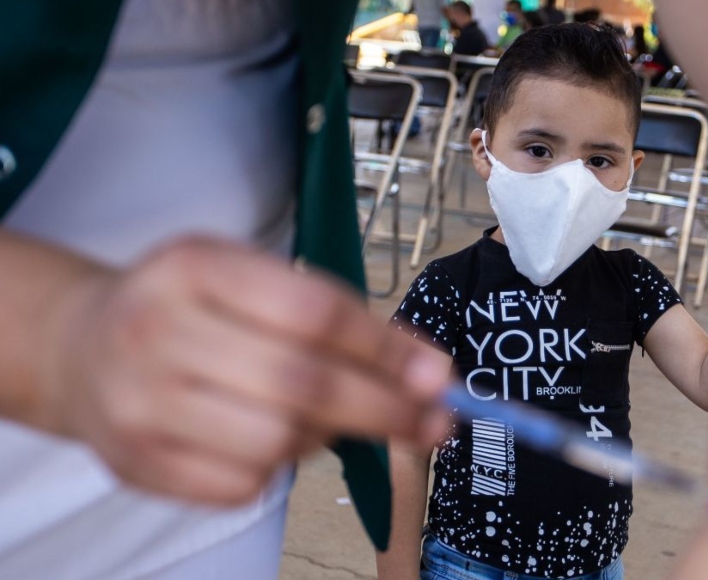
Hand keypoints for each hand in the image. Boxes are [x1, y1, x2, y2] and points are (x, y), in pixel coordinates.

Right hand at [36, 237, 451, 504]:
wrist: (82, 347)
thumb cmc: (194, 310)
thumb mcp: (253, 281)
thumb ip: (339, 319)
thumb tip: (429, 374)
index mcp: (193, 265)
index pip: (314, 311)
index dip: (386, 350)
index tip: (437, 376)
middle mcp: (156, 329)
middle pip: (301, 383)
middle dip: (384, 408)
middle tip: (432, 422)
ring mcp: (137, 402)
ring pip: (275, 441)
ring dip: (327, 438)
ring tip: (330, 421)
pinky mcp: (135, 463)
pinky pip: (241, 485)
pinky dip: (280, 470)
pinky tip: (276, 443)